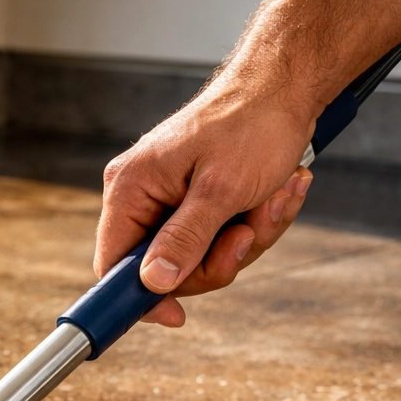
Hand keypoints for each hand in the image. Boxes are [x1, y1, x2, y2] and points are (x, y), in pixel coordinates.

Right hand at [94, 89, 315, 326]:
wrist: (286, 84)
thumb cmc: (251, 122)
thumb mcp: (220, 190)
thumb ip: (183, 240)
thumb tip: (153, 283)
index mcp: (130, 189)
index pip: (114, 264)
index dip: (141, 297)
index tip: (175, 316)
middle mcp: (143, 196)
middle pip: (164, 268)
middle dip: (217, 258)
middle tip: (248, 232)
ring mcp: (171, 199)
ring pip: (200, 256)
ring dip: (247, 237)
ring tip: (273, 198)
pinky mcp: (199, 200)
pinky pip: (220, 237)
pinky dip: (254, 221)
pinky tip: (278, 192)